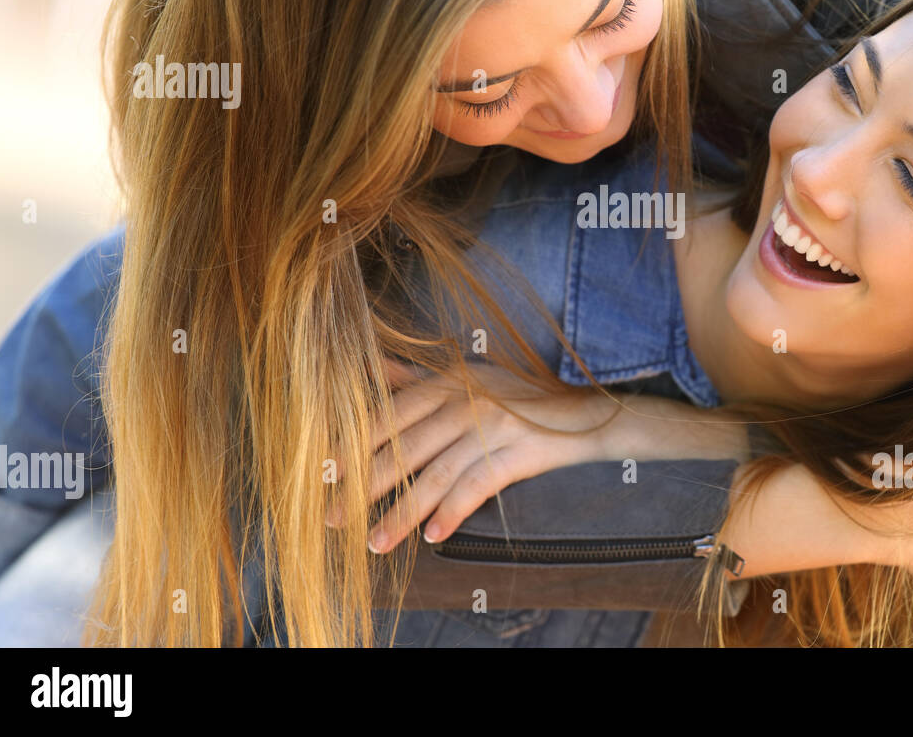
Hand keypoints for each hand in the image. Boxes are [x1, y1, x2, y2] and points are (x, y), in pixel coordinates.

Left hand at [327, 359, 617, 552]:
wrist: (584, 414)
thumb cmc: (519, 397)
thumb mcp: (468, 376)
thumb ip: (417, 377)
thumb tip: (371, 368)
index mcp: (449, 379)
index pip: (391, 413)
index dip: (356, 445)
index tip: (327, 474)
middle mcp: (467, 399)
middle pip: (405, 447)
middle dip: (365, 486)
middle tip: (334, 517)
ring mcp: (493, 426)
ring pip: (435, 474)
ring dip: (402, 513)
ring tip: (375, 543)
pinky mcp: (518, 452)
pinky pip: (476, 487)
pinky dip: (452, 513)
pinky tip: (433, 537)